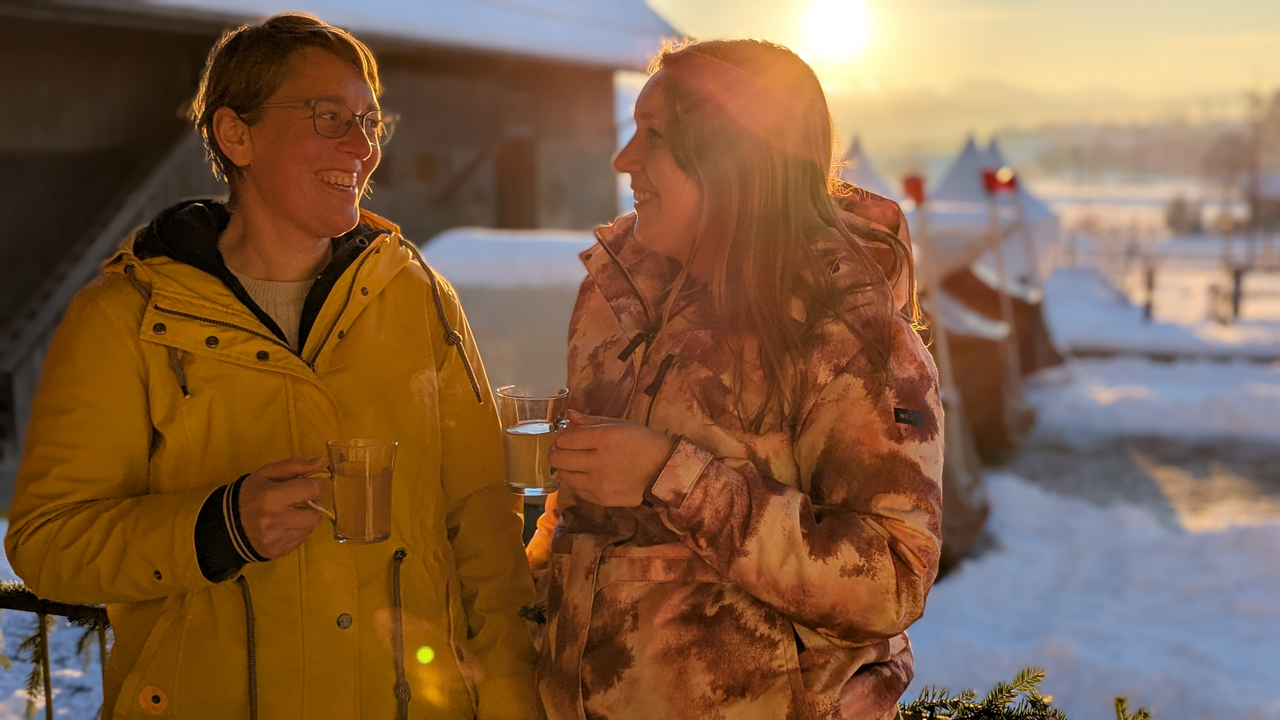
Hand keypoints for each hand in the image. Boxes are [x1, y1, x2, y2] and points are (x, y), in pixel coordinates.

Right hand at [238, 457, 326, 559]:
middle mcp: (275, 519)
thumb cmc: (249, 494)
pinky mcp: (277, 551)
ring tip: (292, 515)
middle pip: (315, 515)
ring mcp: (276, 538)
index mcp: (271, 496)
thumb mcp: (266, 474)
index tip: (305, 487)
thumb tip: (321, 462)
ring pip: (310, 529)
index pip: (312, 490)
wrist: (226, 524)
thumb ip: (294, 466)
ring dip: (306, 520)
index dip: (313, 486)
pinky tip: (284, 526)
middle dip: (313, 507)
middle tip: (302, 503)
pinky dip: (297, 532)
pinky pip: (301, 541)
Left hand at [547, 410, 675, 506]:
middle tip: (568, 450)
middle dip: (558, 452)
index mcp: (605, 438)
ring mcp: (598, 484)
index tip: (569, 436)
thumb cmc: (644, 443)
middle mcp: (598, 462)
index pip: (564, 438)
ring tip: (579, 463)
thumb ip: (592, 421)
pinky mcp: (601, 499)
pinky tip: (590, 476)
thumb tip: (569, 416)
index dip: (562, 436)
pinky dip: (578, 482)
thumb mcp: (621, 425)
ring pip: (563, 476)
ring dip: (567, 468)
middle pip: (557, 458)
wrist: (664, 472)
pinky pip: (576, 490)